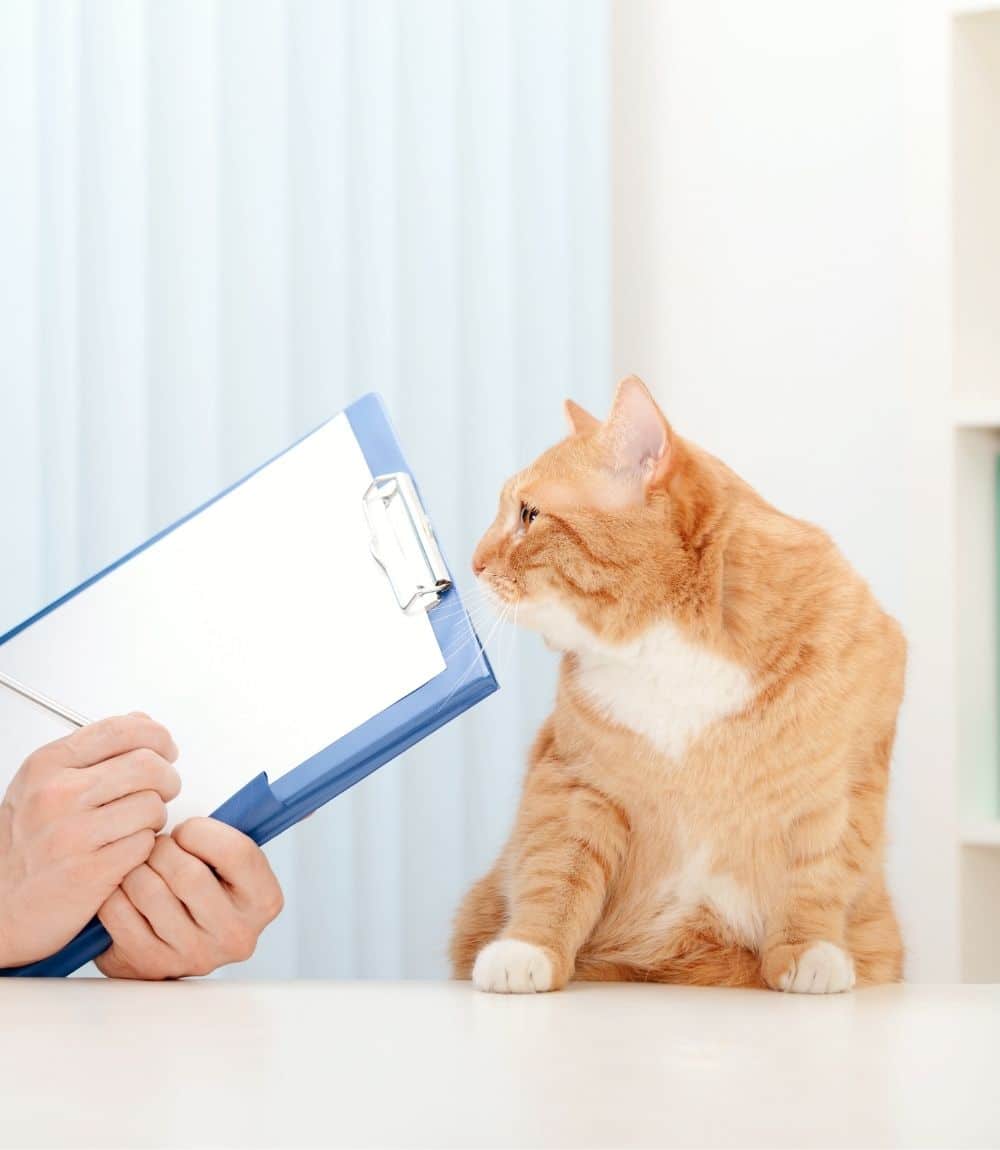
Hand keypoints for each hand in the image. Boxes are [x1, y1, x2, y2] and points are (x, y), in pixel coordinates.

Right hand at [0, 715, 179, 966]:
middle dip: (168, 777)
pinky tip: (127, 850)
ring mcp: (73, 833)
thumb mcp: (42, 784)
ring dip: (156, 817)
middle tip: (164, 789)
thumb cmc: (25, 846)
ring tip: (138, 825)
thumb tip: (141, 722)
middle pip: (148, 764)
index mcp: (47, 765)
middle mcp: (57, 794)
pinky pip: (146, 844)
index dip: (157, 736)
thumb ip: (92, 752)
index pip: (122, 729)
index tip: (166, 748)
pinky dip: (145, 847)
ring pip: (153, 805)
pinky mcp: (90, 871)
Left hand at [95, 818, 283, 978]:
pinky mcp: (150, 966)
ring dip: (134, 869)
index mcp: (265, 901)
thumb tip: (306, 809)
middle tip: (159, 849)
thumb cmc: (202, 884)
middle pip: (187, 873)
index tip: (186, 832)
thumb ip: (251, 833)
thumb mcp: (233, 864)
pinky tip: (125, 893)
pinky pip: (118, 912)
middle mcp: (237, 935)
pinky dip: (113, 893)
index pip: (237, 851)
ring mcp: (193, 955)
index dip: (200, 832)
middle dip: (162, 849)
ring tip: (142, 870)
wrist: (167, 942)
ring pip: (147, 889)